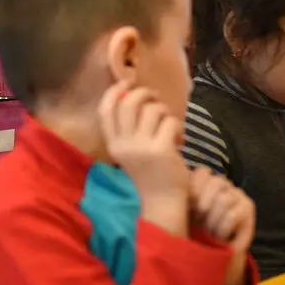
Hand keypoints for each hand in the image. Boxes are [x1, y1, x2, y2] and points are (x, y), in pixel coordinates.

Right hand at [99, 82, 188, 235]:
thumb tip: (138, 97)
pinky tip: (179, 140)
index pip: (105, 110)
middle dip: (145, 94)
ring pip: (152, 110)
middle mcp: (123, 145)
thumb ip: (132, 129)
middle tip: (157, 99)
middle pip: (128, 104)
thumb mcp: (133, 152)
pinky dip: (177, 126)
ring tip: (171, 125)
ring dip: (165, 111)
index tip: (128, 83)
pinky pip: (170, 122)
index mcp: (113, 144)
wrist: (163, 201)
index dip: (115, 92)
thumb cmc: (151, 174)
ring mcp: (141, 148)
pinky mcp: (161, 150)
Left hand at [188, 167, 255, 284]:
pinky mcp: (248, 207)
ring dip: (214, 221)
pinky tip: (221, 237)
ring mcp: (237, 194)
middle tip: (200, 223)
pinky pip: (233, 215)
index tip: (189, 208)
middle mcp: (223, 184)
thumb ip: (182, 197)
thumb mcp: (183, 212)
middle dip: (203, 207)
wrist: (213, 254)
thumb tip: (178, 182)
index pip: (203, 172)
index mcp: (205, 182)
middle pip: (215, 183)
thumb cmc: (194, 232)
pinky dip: (224, 229)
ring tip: (210, 232)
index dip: (194, 190)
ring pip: (224, 200)